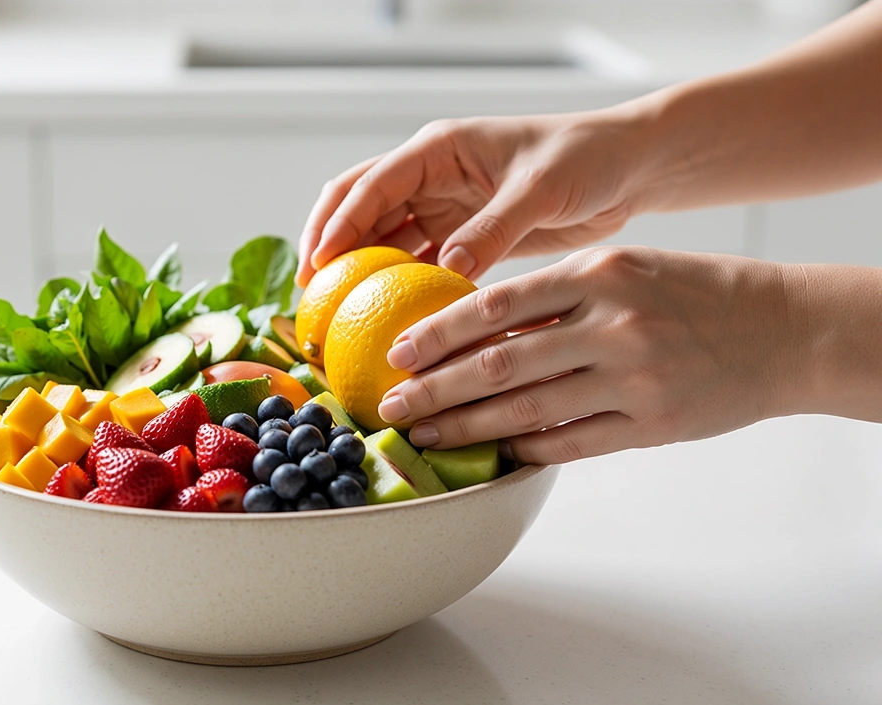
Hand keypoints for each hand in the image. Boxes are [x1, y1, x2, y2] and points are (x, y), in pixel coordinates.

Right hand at [296, 109, 649, 286]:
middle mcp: (430, 176)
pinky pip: (416, 263)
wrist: (626, 168)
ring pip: (381, 239)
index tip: (319, 266)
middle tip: (310, 295)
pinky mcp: (461, 236)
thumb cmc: (587, 159)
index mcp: (439, 150)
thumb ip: (493, 227)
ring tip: (336, 317)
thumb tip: (448, 270)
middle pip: (358, 209)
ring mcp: (443, 207)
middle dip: (328, 247)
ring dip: (357, 272)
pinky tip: (388, 322)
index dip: (338, 225)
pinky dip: (397, 288)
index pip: (370, 185)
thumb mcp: (540, 189)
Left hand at [375, 247, 803, 463]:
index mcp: (598, 275)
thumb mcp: (627, 268)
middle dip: (435, 388)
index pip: (496, 305)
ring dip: (467, 427)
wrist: (785, 329)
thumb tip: (477, 324)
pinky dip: (527, 450)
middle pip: (499, 363)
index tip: (399, 351)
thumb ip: (558, 294)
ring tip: (427, 435)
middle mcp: (612, 324)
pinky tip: (494, 454)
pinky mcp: (653, 425)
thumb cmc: (695, 293)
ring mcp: (633, 379)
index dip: (439, 332)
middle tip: (392, 405)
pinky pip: (572, 443)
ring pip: (527, 409)